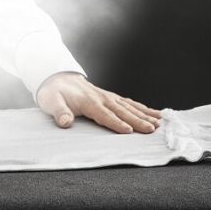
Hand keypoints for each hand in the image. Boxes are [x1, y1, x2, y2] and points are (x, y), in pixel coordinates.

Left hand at [36, 72, 162, 133]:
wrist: (56, 78)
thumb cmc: (54, 93)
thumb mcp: (51, 102)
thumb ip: (59, 112)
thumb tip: (65, 121)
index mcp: (88, 102)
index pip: (104, 114)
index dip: (116, 123)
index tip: (129, 131)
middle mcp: (101, 98)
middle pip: (121, 111)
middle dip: (137, 120)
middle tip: (152, 129)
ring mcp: (107, 96)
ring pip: (129, 106)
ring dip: (144, 114)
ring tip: (159, 122)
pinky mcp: (111, 97)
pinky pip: (129, 102)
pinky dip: (142, 107)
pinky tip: (154, 113)